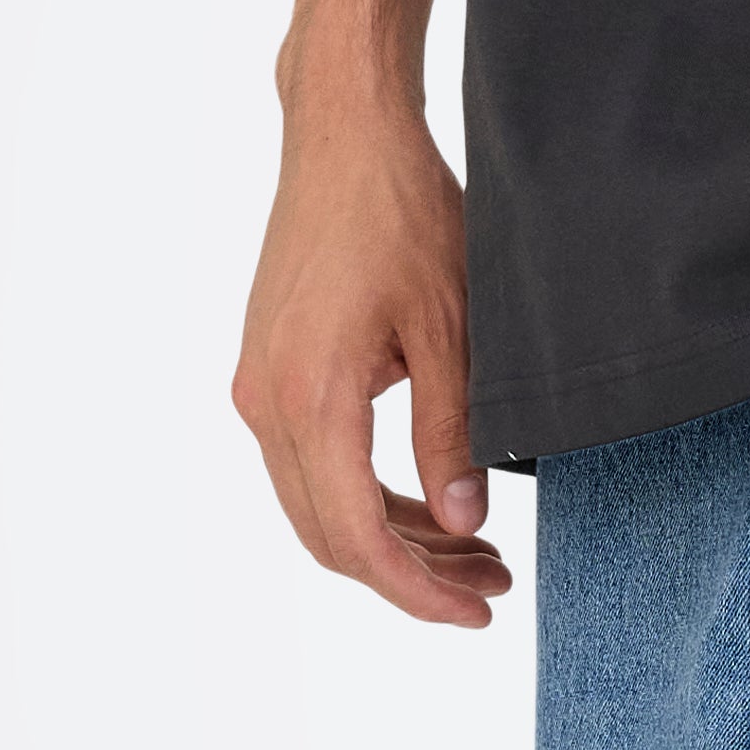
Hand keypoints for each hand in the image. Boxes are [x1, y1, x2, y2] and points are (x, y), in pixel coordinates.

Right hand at [233, 66, 508, 627]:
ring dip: (392, 537)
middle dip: (410, 575)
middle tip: (491, 585)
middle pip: (329, 535)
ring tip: (476, 550)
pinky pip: (312, 462)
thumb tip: (463, 523)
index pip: (357, 536)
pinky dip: (367, 494)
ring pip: (318, 503)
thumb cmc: (403, 213)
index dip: (416, 591)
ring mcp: (259, 386)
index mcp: (310, 397)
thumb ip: (453, 433)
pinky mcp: (268, 370)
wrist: (344, 136)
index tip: (476, 613)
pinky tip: (430, 499)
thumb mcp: (453, 329)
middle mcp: (266, 401)